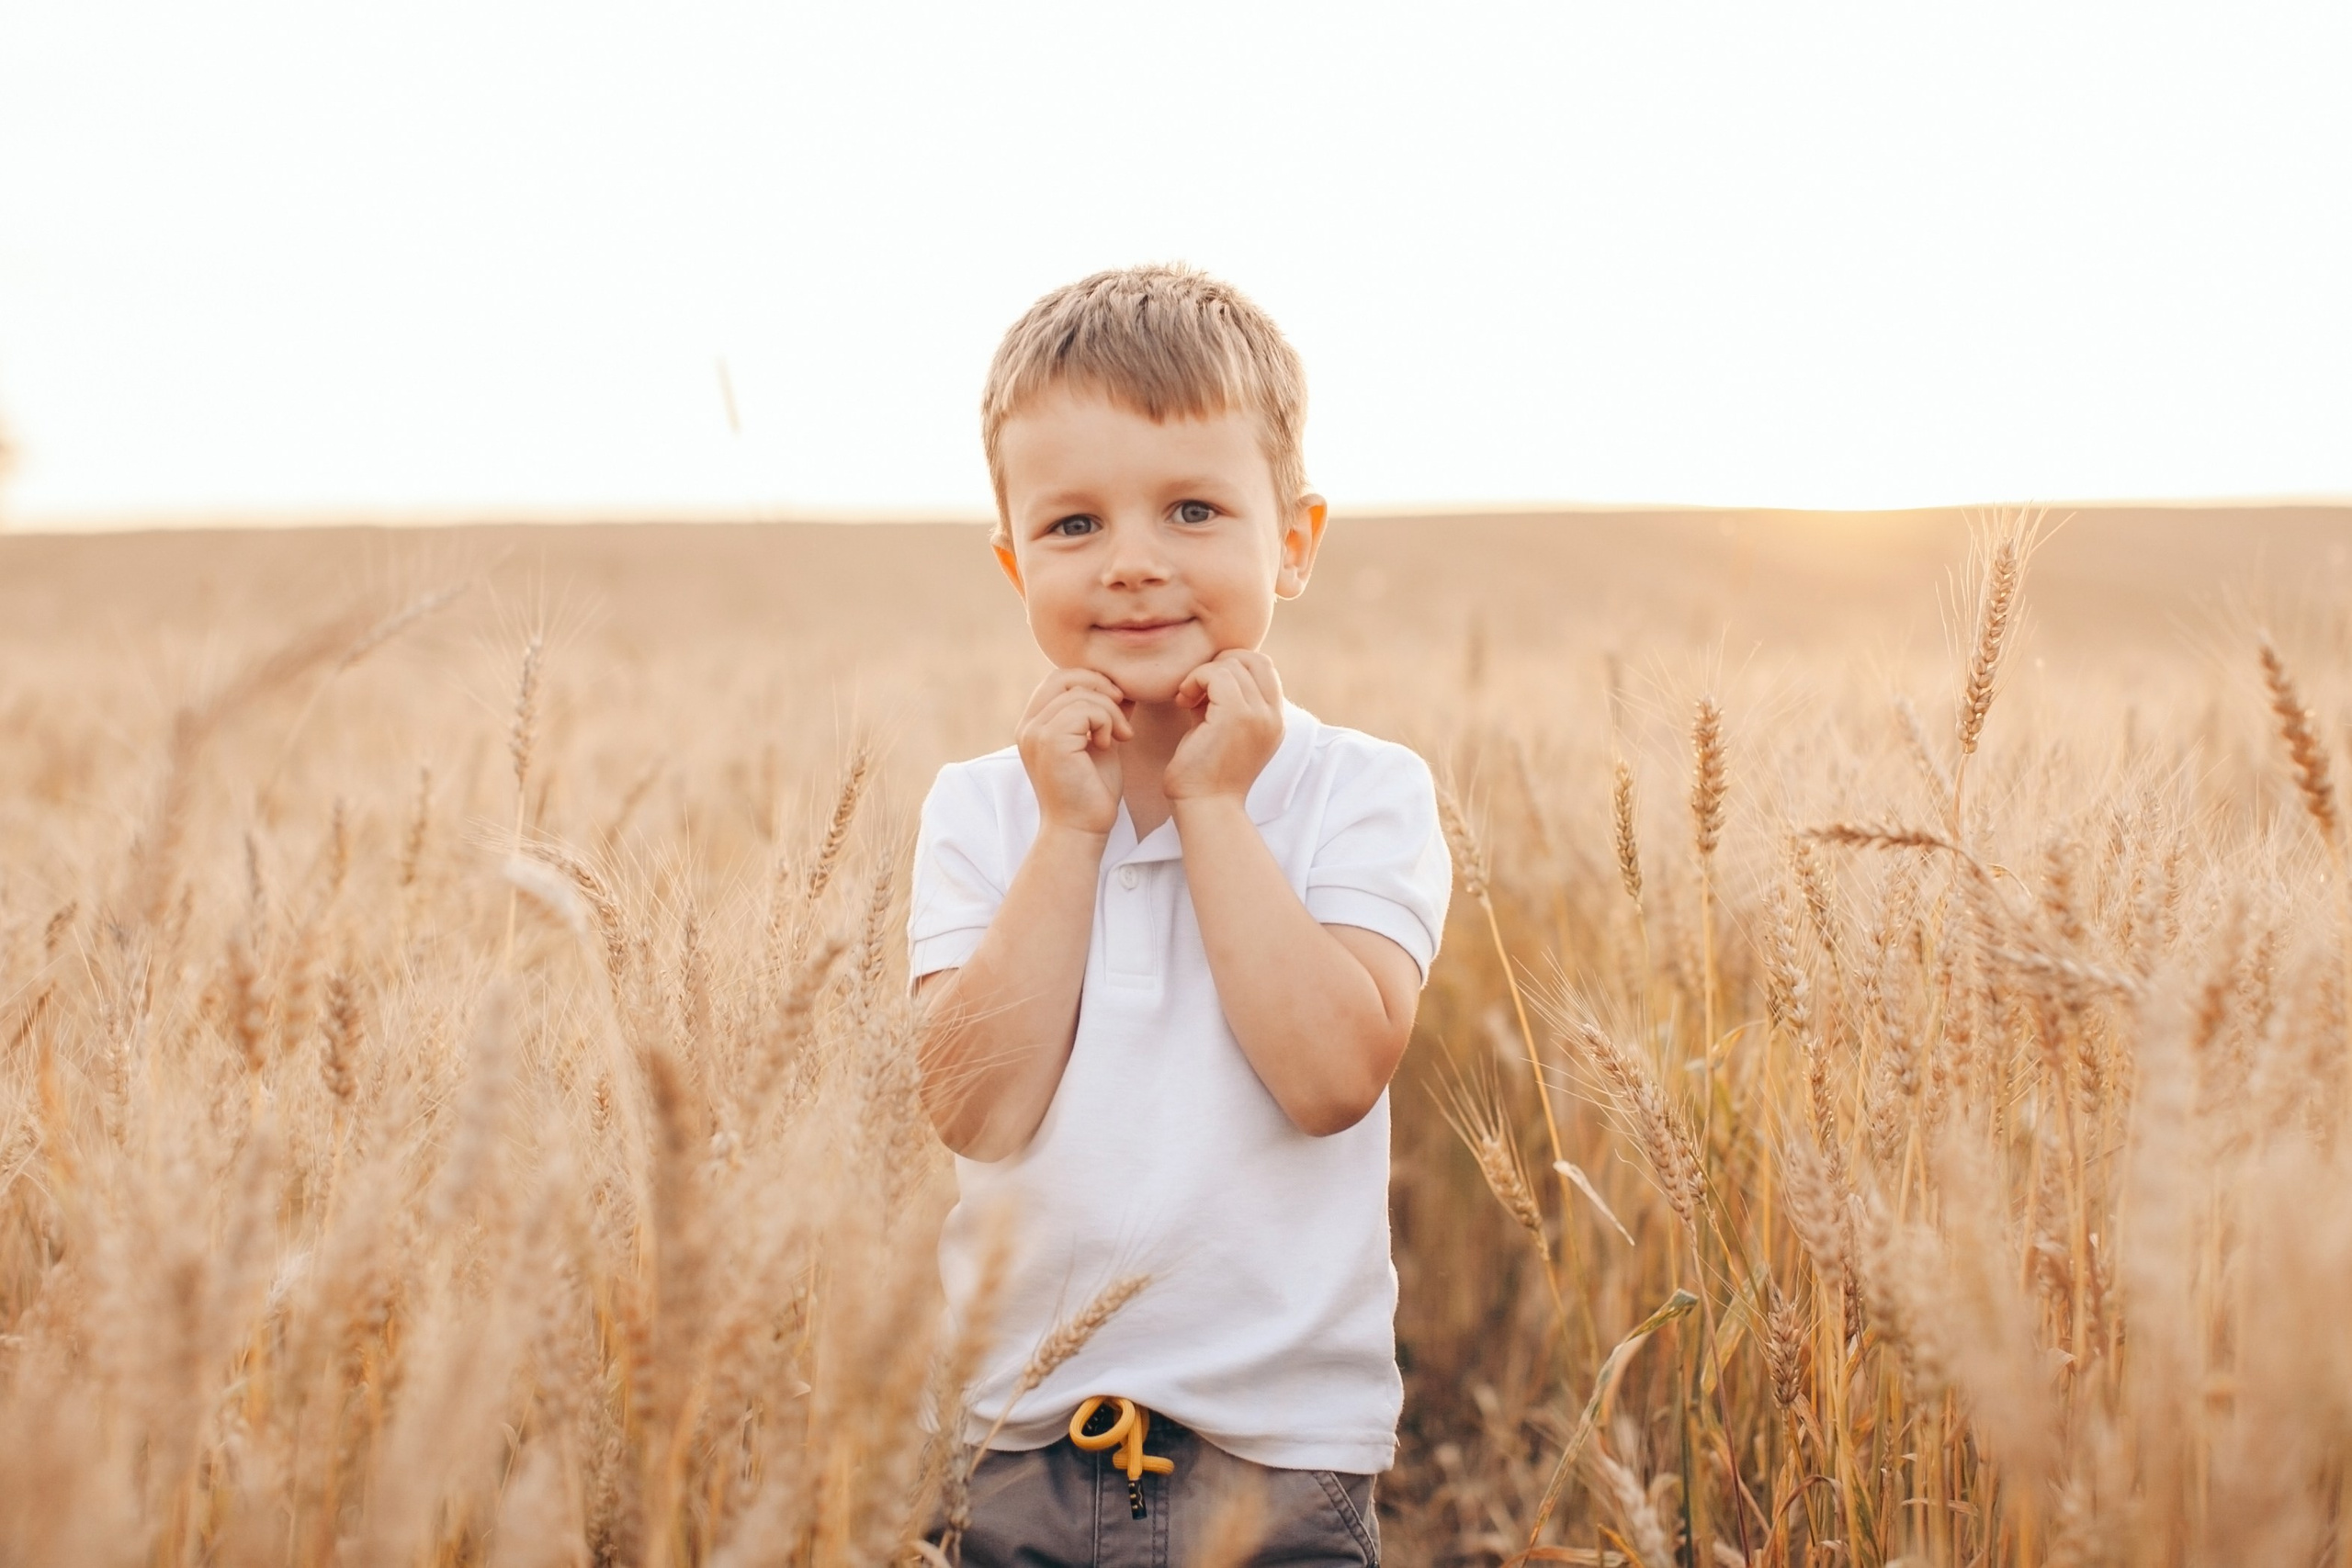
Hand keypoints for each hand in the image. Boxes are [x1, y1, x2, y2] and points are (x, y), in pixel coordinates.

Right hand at [1016, 668, 1129, 836]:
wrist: (1082, 830)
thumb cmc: (1091, 792)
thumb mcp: (1098, 742)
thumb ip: (1102, 714)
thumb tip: (1122, 687)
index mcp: (1034, 725)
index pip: (1058, 679)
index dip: (1091, 681)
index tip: (1116, 703)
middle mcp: (1028, 726)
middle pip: (1064, 677)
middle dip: (1100, 687)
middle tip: (1121, 711)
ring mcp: (1036, 733)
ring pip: (1080, 694)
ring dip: (1109, 711)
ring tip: (1119, 737)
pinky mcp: (1049, 741)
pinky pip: (1085, 709)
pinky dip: (1105, 721)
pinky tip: (1108, 744)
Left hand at [1164, 650, 1284, 806]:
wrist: (1203, 808)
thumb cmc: (1204, 774)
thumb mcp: (1222, 730)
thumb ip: (1225, 702)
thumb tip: (1212, 671)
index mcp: (1274, 721)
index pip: (1264, 668)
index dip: (1232, 666)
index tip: (1206, 689)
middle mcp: (1273, 716)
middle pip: (1252, 659)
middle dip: (1219, 664)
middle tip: (1196, 688)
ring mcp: (1259, 715)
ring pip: (1231, 665)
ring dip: (1201, 675)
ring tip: (1186, 699)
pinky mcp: (1237, 716)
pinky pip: (1216, 674)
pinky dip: (1194, 680)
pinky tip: (1182, 701)